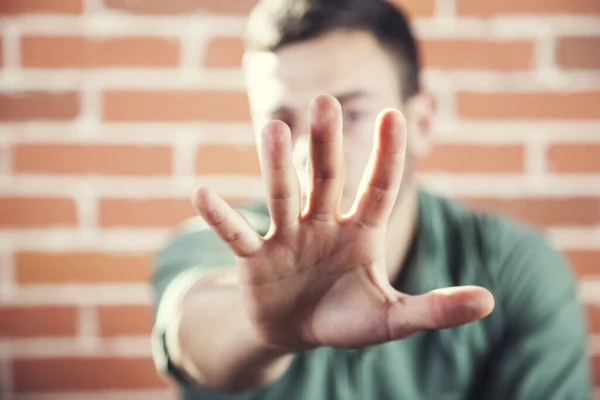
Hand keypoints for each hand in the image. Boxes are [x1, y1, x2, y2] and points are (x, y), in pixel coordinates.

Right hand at [192, 94, 493, 350]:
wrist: (295, 333)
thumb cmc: (345, 319)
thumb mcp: (391, 319)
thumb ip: (434, 310)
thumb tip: (490, 302)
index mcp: (359, 233)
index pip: (377, 188)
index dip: (386, 156)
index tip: (396, 114)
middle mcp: (322, 225)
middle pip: (326, 179)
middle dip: (327, 144)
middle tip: (327, 102)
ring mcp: (287, 238)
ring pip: (282, 195)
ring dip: (277, 166)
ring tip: (272, 128)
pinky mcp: (255, 259)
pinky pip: (237, 235)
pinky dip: (221, 218)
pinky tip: (201, 194)